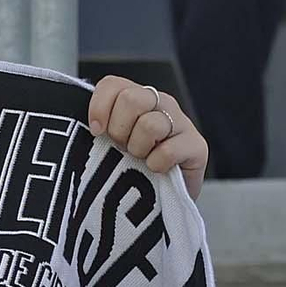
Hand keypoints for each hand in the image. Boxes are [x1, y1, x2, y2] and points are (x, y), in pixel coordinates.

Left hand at [87, 76, 207, 199]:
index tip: (95, 132)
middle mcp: (160, 103)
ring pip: (150, 125)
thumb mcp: (106, 144)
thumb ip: (97, 126)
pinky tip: (156, 170)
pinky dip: (156, 165)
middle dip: (119, 130)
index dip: (99, 108)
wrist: (157, 201)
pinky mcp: (196, 146)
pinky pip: (168, 150)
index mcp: (135, 97)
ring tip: (140, 159)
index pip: (112, 84)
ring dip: (138, 150)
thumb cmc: (127, 169)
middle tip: (121, 148)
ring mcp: (181, 122)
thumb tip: (89, 124)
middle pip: (132, 99)